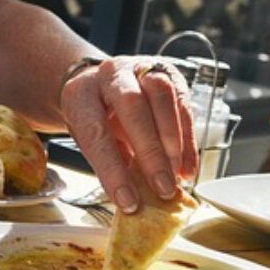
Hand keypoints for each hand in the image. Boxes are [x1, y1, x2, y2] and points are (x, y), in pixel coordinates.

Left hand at [59, 55, 197, 212]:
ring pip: (162, 96)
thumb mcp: (89, 140)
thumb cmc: (94, 117)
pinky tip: (187, 167)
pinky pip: (183, 104)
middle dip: (150, 152)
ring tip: (176, 175)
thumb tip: (135, 196)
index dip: (113, 170)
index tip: (128, 200)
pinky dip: (188, 141)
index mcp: (81, 94)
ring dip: (173, 142)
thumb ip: (111, 162)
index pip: (96, 132)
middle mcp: (111, 74)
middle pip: (133, 107)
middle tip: (162, 188)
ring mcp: (141, 68)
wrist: (101, 85)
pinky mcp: (168, 74)